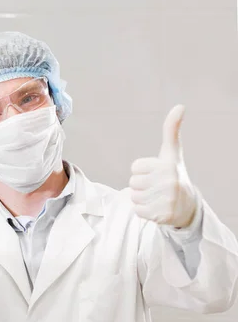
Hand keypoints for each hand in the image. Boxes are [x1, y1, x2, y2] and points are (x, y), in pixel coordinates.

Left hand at [129, 105, 196, 227]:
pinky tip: (157, 208)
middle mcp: (169, 181)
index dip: (142, 171)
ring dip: (142, 198)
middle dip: (142, 185)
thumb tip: (180, 105)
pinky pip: (137, 210)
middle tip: (157, 187)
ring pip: (133, 196)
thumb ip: (172, 130)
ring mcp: (166, 199)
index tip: (157, 173)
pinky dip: (144, 211)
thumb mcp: (172, 152)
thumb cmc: (174, 175)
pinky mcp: (162, 215)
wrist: (188, 205)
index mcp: (168, 165)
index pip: (134, 168)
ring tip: (157, 197)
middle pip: (133, 182)